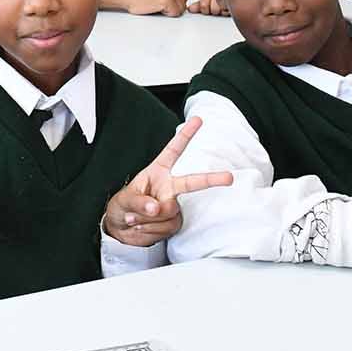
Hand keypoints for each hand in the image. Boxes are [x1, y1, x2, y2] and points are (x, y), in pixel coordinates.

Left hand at [103, 116, 232, 246]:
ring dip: (148, 218)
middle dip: (212, 179)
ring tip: (137, 217)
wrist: (122, 230)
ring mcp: (174, 206)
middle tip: (229, 177)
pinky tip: (143, 226)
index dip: (186, 135)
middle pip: (193, 182)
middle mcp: (169, 187)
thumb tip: (156, 207)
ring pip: (169, 212)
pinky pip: (166, 227)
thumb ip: (139, 202)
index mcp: (158, 172)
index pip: (174, 151)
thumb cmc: (123, 207)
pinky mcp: (175, 223)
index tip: (198, 120)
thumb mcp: (124, 200)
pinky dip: (151, 229)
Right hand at [128, 0, 187, 16]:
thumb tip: (179, 9)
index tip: (162, 6)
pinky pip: (174, 14)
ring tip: (157, 8)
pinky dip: (166, 15)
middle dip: (173, 11)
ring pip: (180, 11)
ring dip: (169, 13)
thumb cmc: (140, 0)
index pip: (183, 1)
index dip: (174, 8)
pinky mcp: (167, 0)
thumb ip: (170, 0)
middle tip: (159, 7)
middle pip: (183, 7)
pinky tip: (156, 9)